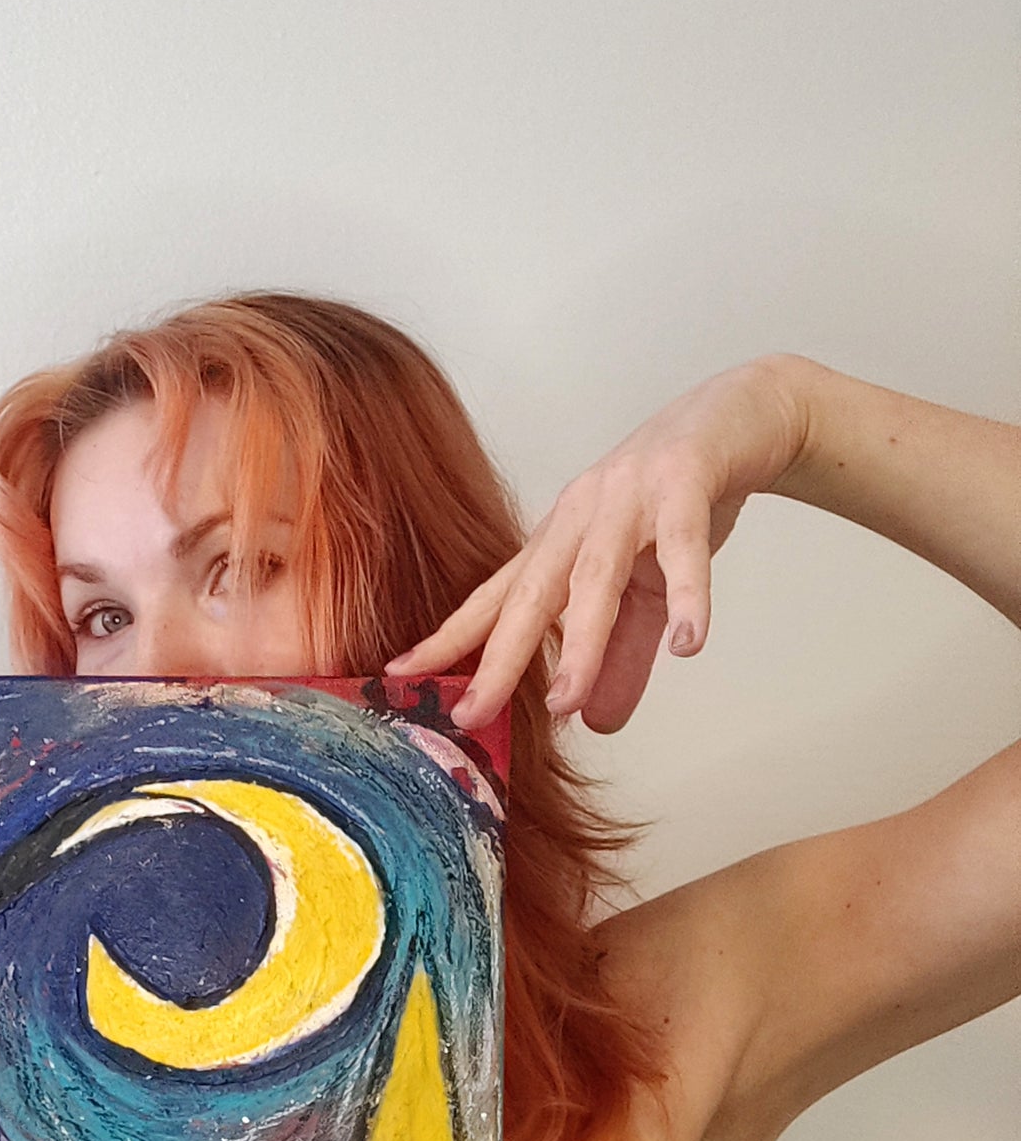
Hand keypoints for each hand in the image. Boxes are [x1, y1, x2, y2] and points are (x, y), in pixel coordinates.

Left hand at [388, 357, 814, 731]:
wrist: (740, 416)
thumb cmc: (675, 500)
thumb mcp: (645, 587)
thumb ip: (621, 656)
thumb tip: (595, 723)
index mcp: (558, 542)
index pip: (495, 600)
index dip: (450, 638)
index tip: (400, 676)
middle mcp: (579, 518)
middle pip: (529, 595)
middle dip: (497, 659)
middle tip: (470, 714)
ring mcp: (629, 498)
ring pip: (596, 577)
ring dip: (581, 642)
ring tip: (569, 703)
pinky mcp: (686, 484)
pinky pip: (682, 546)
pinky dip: (687, 593)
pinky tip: (689, 643)